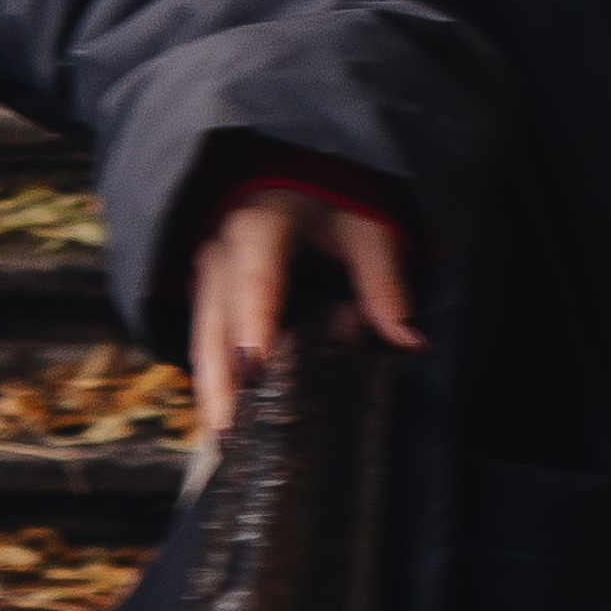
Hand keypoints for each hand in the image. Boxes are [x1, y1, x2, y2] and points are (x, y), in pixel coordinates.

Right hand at [188, 185, 424, 441]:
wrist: (290, 170)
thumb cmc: (330, 194)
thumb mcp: (365, 225)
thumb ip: (383, 279)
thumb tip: (410, 340)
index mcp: (258, 227)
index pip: (255, 280)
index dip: (254, 322)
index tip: (256, 367)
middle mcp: (220, 251)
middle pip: (215, 321)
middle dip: (220, 378)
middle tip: (228, 433)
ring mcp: (205, 273)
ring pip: (201, 335)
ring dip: (209, 387)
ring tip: (222, 440)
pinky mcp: (205, 292)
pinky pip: (203, 338)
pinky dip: (210, 378)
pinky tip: (221, 418)